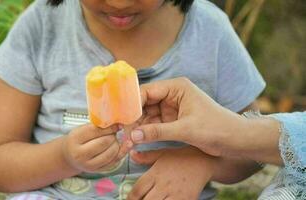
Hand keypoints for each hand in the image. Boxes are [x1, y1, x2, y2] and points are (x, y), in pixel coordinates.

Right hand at [62, 124, 131, 172]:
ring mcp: (88, 164)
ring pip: (110, 153)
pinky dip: (120, 153)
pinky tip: (122, 147)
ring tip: (114, 140)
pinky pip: (114, 162)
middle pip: (104, 142)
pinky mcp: (97, 171)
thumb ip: (97, 126)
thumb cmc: (78, 140)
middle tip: (113, 133)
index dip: (109, 127)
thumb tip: (117, 124)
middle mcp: (80, 154)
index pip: (96, 131)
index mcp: (75, 139)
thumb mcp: (82, 129)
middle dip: (112, 135)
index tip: (116, 125)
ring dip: (117, 144)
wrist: (70, 156)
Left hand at [127, 147, 217, 199]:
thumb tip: (131, 155)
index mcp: (155, 173)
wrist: (204, 161)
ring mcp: (176, 194)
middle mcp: (164, 185)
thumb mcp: (162, 153)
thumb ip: (146, 156)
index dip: (130, 198)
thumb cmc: (181, 156)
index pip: (137, 191)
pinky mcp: (187, 199)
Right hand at [131, 77, 248, 156]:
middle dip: (133, 116)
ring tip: (126, 137)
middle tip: (120, 130)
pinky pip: (154, 123)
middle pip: (145, 103)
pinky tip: (136, 139)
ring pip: (148, 114)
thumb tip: (133, 135)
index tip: (119, 116)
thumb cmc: (216, 128)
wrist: (236, 140)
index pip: (147, 91)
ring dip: (138, 125)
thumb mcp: (185, 129)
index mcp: (177, 87)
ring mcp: (172, 107)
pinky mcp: (173, 120)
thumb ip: (157, 132)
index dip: (132, 103)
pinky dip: (146, 131)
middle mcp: (172, 94)